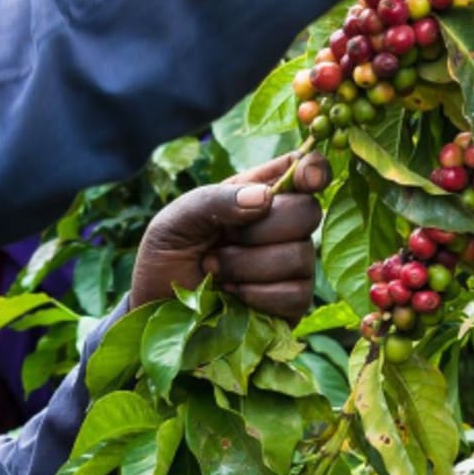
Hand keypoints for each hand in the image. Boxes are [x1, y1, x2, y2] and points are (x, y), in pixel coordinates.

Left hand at [129, 152, 329, 316]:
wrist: (160, 306)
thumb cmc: (169, 255)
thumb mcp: (178, 218)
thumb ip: (217, 200)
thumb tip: (264, 198)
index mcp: (257, 192)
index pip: (301, 170)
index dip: (313, 168)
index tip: (307, 177)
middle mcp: (283, 225)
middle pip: (308, 211)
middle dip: (262, 227)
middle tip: (225, 238)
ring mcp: (293, 264)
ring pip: (299, 254)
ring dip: (247, 264)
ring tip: (215, 269)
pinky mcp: (293, 302)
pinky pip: (295, 294)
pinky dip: (256, 294)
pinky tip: (232, 293)